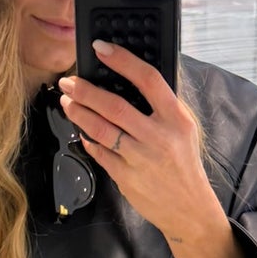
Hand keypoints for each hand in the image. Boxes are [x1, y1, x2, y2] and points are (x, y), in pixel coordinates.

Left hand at [59, 42, 222, 245]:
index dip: (122, 61)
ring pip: (101, 130)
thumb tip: (130, 81)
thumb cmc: (184, 164)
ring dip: (79, 113)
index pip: (148, 80)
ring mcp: (140, 159)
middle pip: (115, 106)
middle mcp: (158, 137)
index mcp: (176, 118)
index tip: (102, 49)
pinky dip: (88, 139)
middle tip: (69, 81)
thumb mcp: (184, 128)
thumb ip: (162, 106)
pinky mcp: (126, 177)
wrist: (189, 208)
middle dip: (85, 90)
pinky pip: (100, 153)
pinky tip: (83, 131)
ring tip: (68, 102)